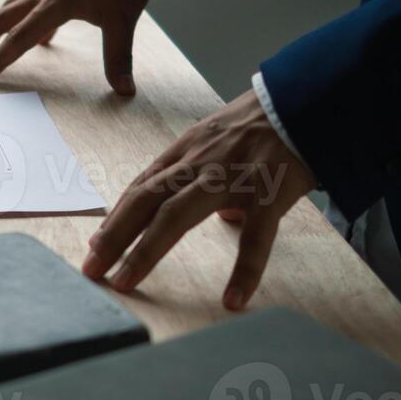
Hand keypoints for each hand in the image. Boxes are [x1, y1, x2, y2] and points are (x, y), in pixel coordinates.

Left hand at [81, 90, 316, 309]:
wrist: (309, 100)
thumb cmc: (263, 125)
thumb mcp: (219, 139)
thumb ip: (205, 175)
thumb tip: (218, 215)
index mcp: (186, 151)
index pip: (141, 188)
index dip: (116, 218)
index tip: (94, 246)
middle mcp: (200, 163)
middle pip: (145, 201)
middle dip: (113, 237)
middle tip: (91, 269)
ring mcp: (232, 177)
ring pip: (177, 215)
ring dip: (146, 250)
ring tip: (125, 281)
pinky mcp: (269, 193)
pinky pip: (256, 238)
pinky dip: (244, 270)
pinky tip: (232, 299)